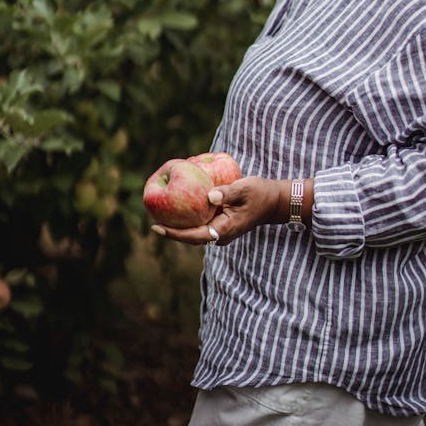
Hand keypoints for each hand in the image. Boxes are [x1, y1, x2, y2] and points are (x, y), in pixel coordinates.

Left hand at [151, 176, 290, 245]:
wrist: (274, 201)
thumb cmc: (260, 194)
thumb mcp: (245, 189)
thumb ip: (227, 192)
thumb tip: (210, 196)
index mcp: (224, 230)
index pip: (194, 236)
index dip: (174, 234)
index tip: (157, 228)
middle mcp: (219, 234)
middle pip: (190, 236)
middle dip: (171, 230)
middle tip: (151, 220)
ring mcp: (220, 230)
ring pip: (194, 230)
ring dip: (179, 224)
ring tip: (159, 214)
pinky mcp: (220, 223)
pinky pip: (201, 222)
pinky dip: (189, 216)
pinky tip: (178, 206)